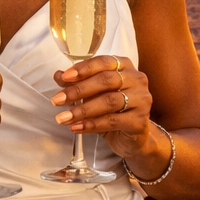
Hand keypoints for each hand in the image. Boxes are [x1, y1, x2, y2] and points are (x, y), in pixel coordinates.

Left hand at [52, 55, 164, 171]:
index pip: (104, 62)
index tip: (64, 77)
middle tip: (57, 100)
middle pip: (106, 80)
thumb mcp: (93, 95)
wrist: (132, 138)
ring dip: (82, 110)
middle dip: (78, 90)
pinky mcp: (139, 121)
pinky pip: (112, 121)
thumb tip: (58, 75)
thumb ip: (77, 83)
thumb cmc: (112, 110)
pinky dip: (91, 124)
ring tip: (63, 117)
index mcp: (125, 67)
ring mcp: (141, 100)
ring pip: (109, 101)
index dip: (83, 69)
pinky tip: (76, 127)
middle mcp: (137, 79)